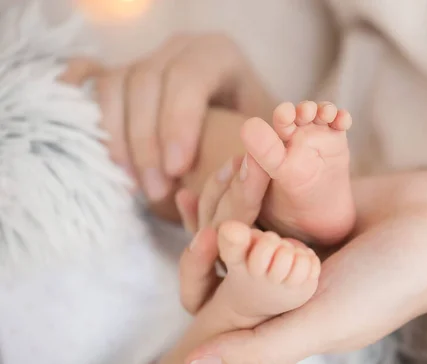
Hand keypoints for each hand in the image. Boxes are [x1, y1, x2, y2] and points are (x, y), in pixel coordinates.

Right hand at [66, 34, 274, 201]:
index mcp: (218, 55)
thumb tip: (248, 160)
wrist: (236, 129)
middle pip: (146, 82)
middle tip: (157, 191)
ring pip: (116, 88)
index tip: (178, 170)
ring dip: (121, 143)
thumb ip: (262, 145)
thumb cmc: (255, 136)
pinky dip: (102, 133)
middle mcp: (178, 50)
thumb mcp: (268, 137)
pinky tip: (119, 169)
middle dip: (147, 142)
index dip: (177, 122)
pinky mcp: (125, 78)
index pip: (189, 77)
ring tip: (140, 188)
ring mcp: (147, 60)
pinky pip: (98, 95)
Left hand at [179, 171, 426, 363]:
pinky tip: (251, 145)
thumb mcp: (322, 322)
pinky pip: (279, 184)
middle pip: (237, 247)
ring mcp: (305, 235)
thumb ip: (258, 348)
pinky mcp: (318, 201)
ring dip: (240, 187)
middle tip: (214, 189)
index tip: (203, 236)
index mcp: (287, 310)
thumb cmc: (389, 284)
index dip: (205, 265)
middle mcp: (291, 275)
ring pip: (254, 211)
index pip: (227, 291)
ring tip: (232, 162)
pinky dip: (265, 168)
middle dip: (223, 217)